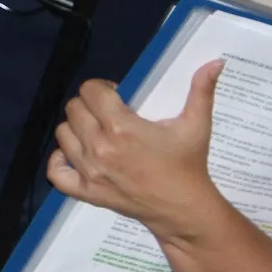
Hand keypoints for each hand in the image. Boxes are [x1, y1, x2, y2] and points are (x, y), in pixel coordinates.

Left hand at [47, 59, 226, 240]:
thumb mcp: (196, 125)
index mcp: (122, 128)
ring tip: (96, 133)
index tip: (117, 97)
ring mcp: (89, 171)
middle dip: (90, 105)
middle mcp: (99, 147)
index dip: (102, 88)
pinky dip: (61, 161)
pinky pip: (55, 172)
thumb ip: (201, 90)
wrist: (183, 210)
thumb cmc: (187, 165)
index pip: (90, 91)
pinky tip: (76, 155)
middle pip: (74, 109)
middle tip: (108, 114)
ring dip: (76, 129)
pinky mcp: (85, 191)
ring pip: (62, 134)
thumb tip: (215, 62)